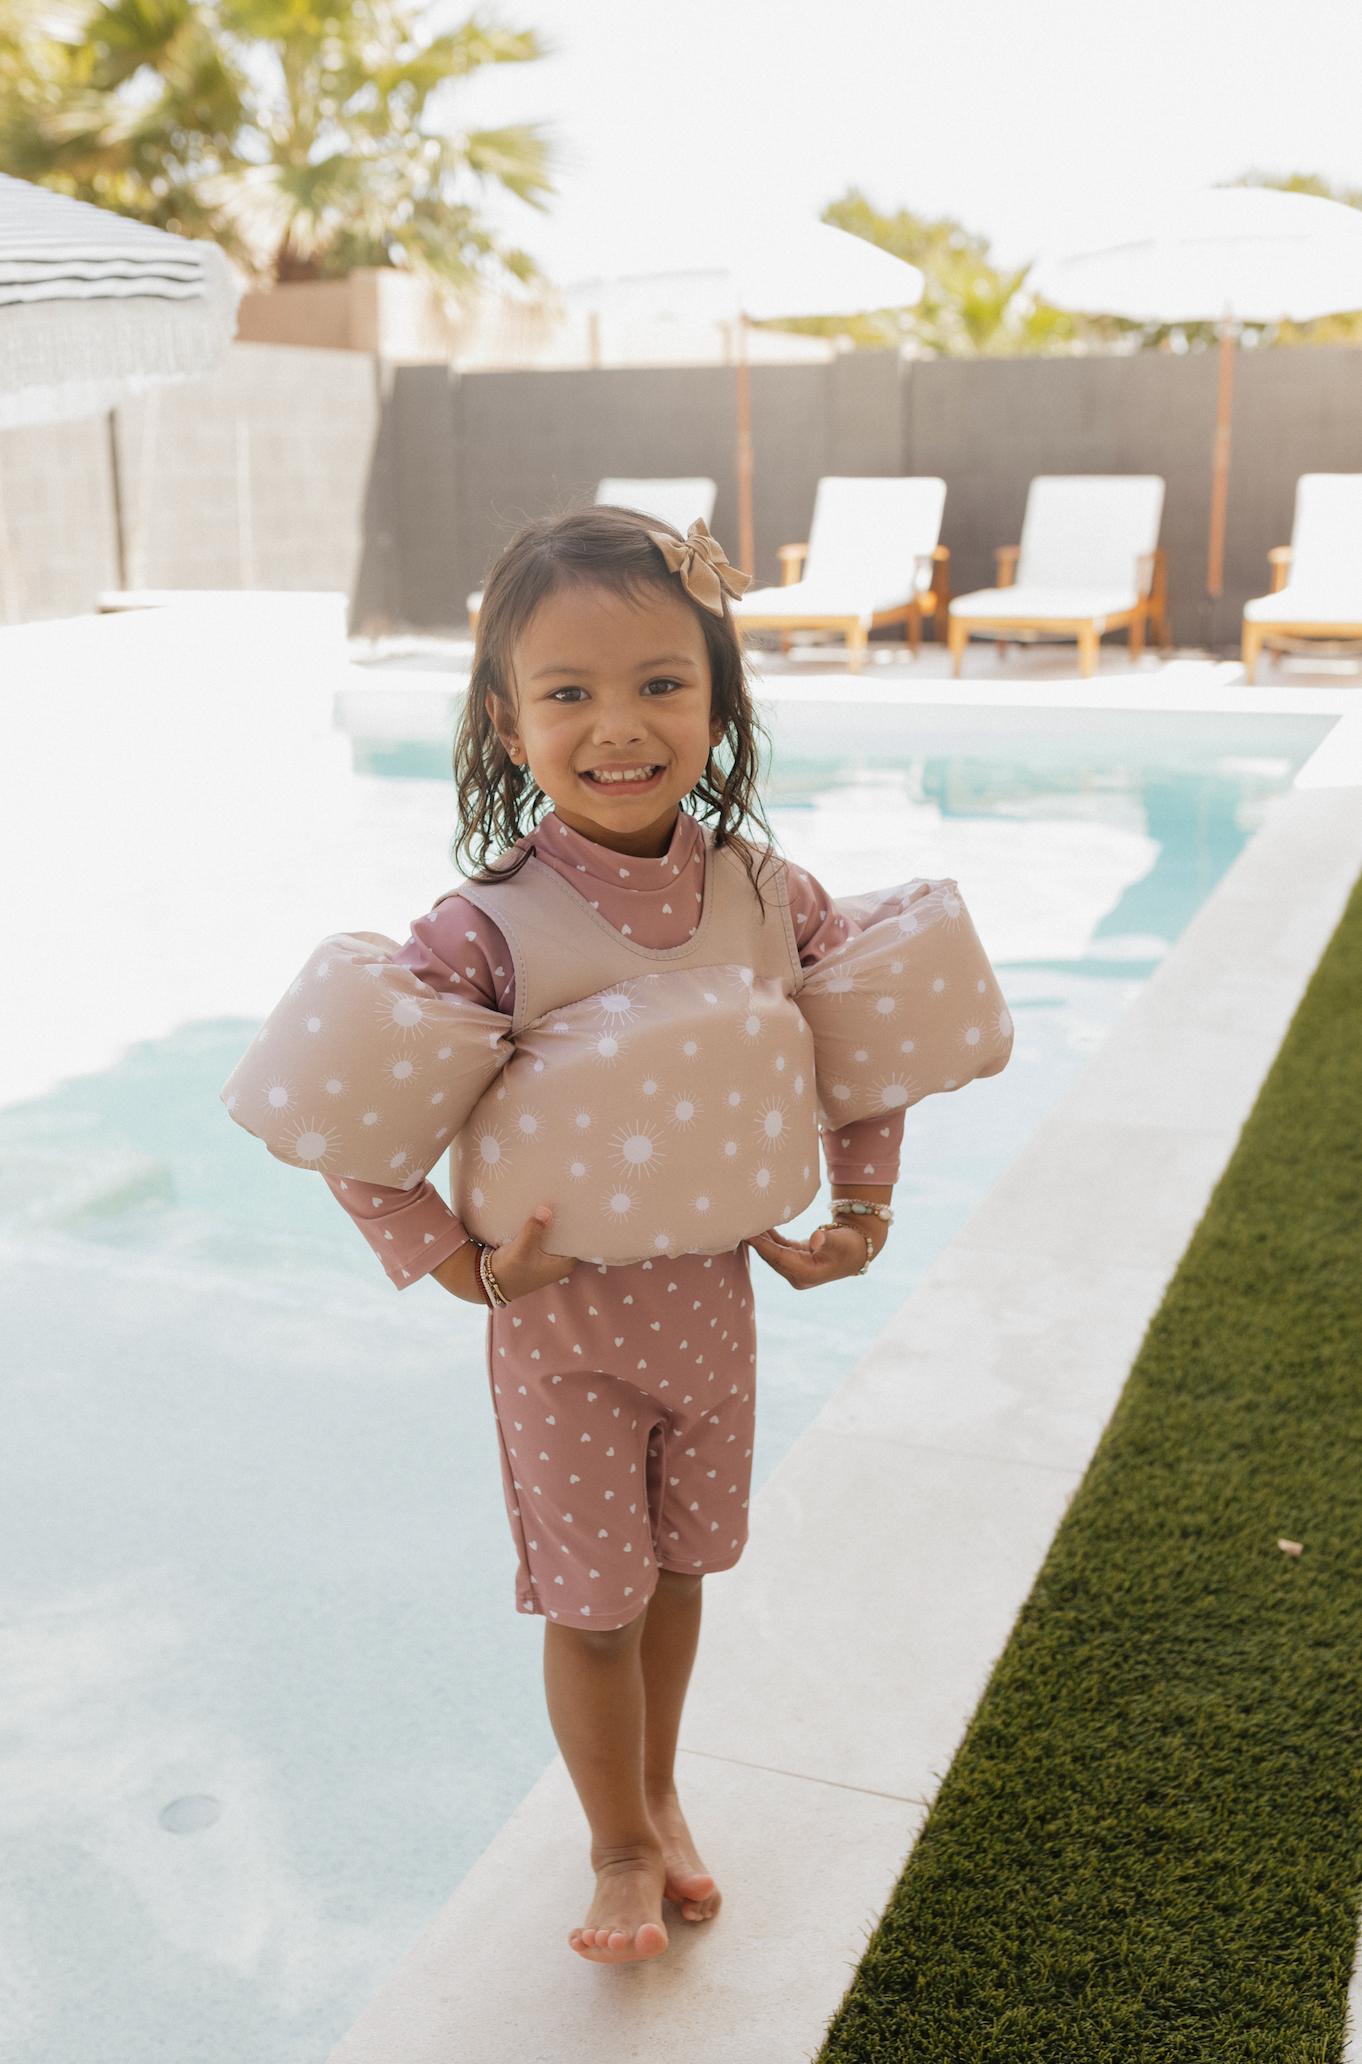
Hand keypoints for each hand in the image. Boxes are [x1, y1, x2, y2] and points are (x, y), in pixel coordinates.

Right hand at [433, 1207, 573, 1304]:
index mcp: (564, 1264)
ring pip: (558, 1234)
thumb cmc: (507, 1270)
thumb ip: (533, 1231)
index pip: (583, 1241)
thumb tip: (546, 1210)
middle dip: (571, 1219)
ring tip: (562, 1196)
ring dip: (556, 1221)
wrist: (484, 1281)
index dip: (585, 1224)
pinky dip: (546, 1225)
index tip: (586, 1204)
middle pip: (571, 1235)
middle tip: (574, 1194)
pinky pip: (547, 1235)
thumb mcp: (521, 1251)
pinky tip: (545, 1208)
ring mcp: (548, 1257)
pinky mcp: (537, 1252)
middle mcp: (560, 1262)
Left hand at [749, 1218, 884, 1290]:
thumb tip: (815, 1239)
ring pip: (772, 1252)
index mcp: (807, 1274)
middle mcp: (798, 1275)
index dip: (762, 1245)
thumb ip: (826, 1240)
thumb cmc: (851, 1245)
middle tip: (737, 1223)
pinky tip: (757, 1224)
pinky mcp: (796, 1259)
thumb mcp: (840, 1242)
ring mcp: (796, 1269)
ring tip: (743, 1221)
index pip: (778, 1258)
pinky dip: (768, 1236)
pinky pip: (777, 1248)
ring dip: (760, 1238)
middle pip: (771, 1257)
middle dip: (756, 1241)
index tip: (746, 1232)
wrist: (859, 1249)